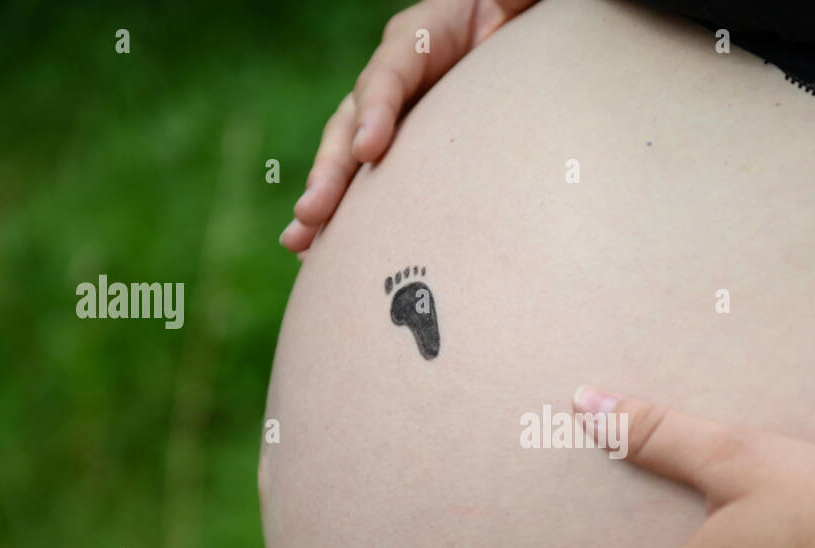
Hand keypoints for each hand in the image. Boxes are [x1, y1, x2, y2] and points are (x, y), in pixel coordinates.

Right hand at [281, 0, 537, 253]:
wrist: (505, 33)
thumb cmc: (514, 13)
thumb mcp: (510, 1)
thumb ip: (508, 3)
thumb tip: (510, 9)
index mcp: (420, 38)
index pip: (390, 72)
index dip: (376, 108)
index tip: (368, 150)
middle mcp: (393, 79)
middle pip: (352, 122)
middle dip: (332, 170)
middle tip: (314, 212)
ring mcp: (389, 115)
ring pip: (346, 157)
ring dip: (323, 201)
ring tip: (300, 242)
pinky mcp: (398, 150)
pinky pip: (364, 183)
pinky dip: (342, 219)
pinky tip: (320, 255)